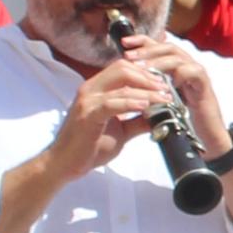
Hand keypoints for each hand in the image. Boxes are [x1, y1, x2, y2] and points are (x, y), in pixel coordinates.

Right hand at [42, 42, 176, 181]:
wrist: (65, 164)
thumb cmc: (89, 147)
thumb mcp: (121, 131)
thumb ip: (138, 121)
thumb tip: (161, 116)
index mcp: (97, 89)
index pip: (123, 68)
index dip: (146, 73)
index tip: (165, 83)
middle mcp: (90, 89)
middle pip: (123, 68)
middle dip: (148, 77)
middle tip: (167, 89)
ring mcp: (87, 101)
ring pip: (121, 84)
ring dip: (146, 90)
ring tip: (164, 98)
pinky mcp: (87, 115)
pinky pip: (112, 103)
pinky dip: (131, 102)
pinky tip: (146, 106)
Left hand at [121, 32, 230, 151]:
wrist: (204, 136)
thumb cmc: (180, 119)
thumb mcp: (159, 100)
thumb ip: (147, 89)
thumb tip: (124, 82)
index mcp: (174, 67)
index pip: (158, 46)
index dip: (141, 41)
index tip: (123, 43)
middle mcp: (186, 65)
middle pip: (167, 47)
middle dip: (146, 50)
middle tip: (129, 56)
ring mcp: (197, 73)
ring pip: (178, 57)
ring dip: (158, 61)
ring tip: (142, 68)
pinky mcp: (204, 85)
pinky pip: (193, 72)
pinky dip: (180, 74)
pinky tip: (169, 83)